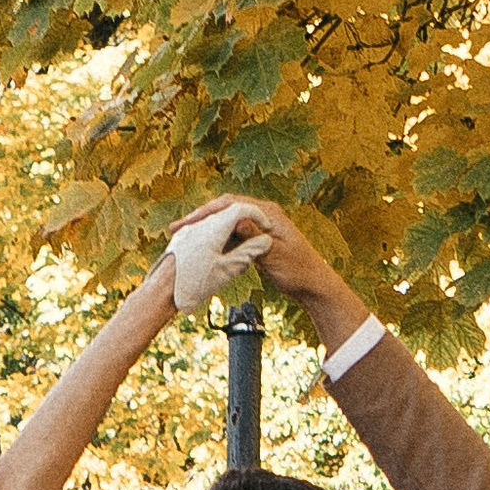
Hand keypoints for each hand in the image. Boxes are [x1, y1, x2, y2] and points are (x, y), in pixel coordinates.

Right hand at [180, 194, 367, 351]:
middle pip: (225, 209)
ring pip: (227, 222)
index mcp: (268, 213)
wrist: (313, 285)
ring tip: (182, 237)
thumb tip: (236, 218)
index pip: (230, 204)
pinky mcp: (257, 238)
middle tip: (176, 228)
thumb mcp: (274, 254)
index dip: (205, 212)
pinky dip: (217, 238)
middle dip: (200, 218)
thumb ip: (254, 236)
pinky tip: (202, 247)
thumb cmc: (298, 271)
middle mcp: (263, 214)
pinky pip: (232, 233)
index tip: (186, 223)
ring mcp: (260, 226)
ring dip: (206, 228)